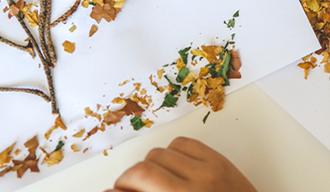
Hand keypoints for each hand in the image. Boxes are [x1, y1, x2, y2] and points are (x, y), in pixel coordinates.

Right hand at [108, 137, 257, 191]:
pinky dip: (171, 152)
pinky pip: (183, 143)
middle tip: (126, 188)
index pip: (137, 186)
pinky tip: (171, 166)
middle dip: (127, 179)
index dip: (117, 189)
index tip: (110, 191)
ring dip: (148, 165)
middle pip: (143, 170)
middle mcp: (193, 190)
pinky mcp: (219, 160)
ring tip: (150, 180)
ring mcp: (208, 172)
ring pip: (160, 153)